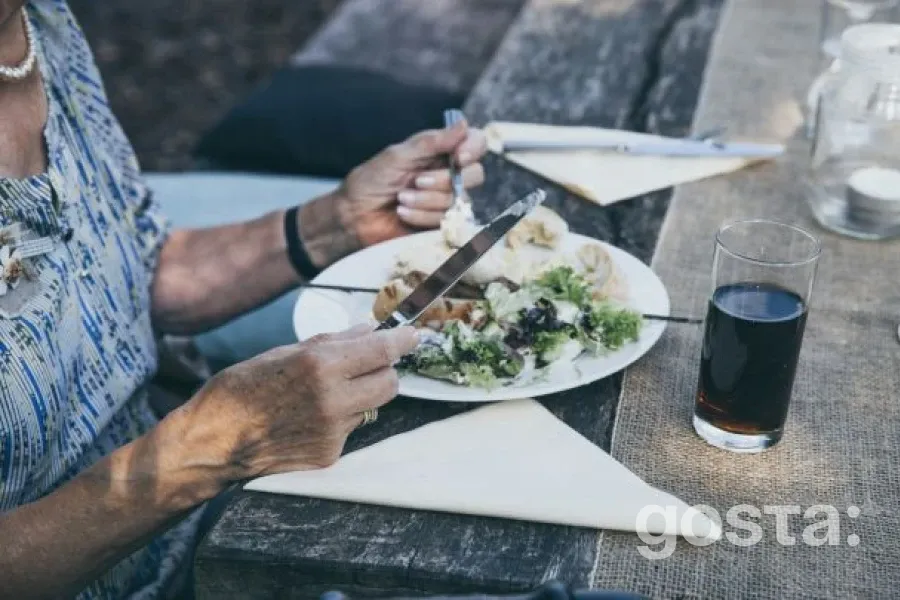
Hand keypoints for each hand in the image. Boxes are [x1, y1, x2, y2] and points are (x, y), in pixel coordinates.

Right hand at [187, 324, 418, 478]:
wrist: (212, 442)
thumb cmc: (240, 389)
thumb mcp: (284, 352)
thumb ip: (333, 343)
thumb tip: (368, 330)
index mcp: (319, 365)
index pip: (381, 350)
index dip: (402, 341)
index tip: (414, 336)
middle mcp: (332, 399)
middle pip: (389, 382)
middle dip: (383, 370)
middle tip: (365, 364)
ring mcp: (333, 431)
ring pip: (372, 407)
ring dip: (360, 395)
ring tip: (323, 393)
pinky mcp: (330, 454)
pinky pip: (352, 428)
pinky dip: (340, 418)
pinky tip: (309, 417)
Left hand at [297, 121, 486, 268]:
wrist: (354, 216)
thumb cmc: (371, 181)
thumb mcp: (398, 156)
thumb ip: (431, 142)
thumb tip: (463, 124)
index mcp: (441, 152)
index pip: (476, 143)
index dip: (473, 149)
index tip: (459, 157)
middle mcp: (449, 174)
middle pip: (475, 174)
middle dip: (443, 180)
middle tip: (416, 181)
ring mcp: (447, 201)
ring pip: (458, 199)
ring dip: (426, 200)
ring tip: (401, 199)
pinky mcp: (442, 224)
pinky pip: (447, 220)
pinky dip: (422, 216)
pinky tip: (403, 213)